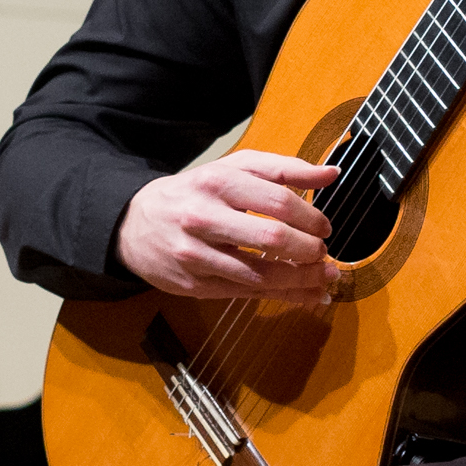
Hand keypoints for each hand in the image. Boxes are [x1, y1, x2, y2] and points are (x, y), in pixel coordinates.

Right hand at [118, 152, 339, 305]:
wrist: (134, 224)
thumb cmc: (194, 194)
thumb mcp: (233, 170)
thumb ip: (283, 169)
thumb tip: (331, 174)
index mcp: (218, 183)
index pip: (278, 201)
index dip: (311, 217)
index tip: (325, 228)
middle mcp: (204, 218)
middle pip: (272, 239)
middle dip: (309, 250)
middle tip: (323, 253)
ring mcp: (197, 255)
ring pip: (261, 275)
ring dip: (303, 280)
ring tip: (325, 278)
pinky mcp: (195, 284)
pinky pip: (249, 294)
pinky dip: (284, 297)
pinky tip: (306, 295)